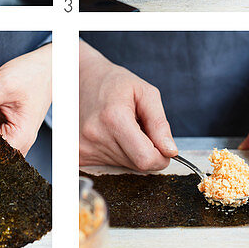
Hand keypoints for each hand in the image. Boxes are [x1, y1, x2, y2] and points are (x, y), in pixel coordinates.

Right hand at [79, 41, 176, 170]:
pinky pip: (107, 165)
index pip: (145, 159)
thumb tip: (170, 151)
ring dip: (128, 151)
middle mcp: (95, 136)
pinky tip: (108, 135)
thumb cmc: (115, 84)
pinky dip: (114, 153)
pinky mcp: (78, 155)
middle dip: (144, 151)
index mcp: (114, 118)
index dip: (160, 158)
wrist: (81, 81)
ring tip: (119, 129)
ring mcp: (83, 147)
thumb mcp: (146, 93)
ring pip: (122, 166)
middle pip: (135, 164)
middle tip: (136, 129)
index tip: (162, 147)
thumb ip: (160, 124)